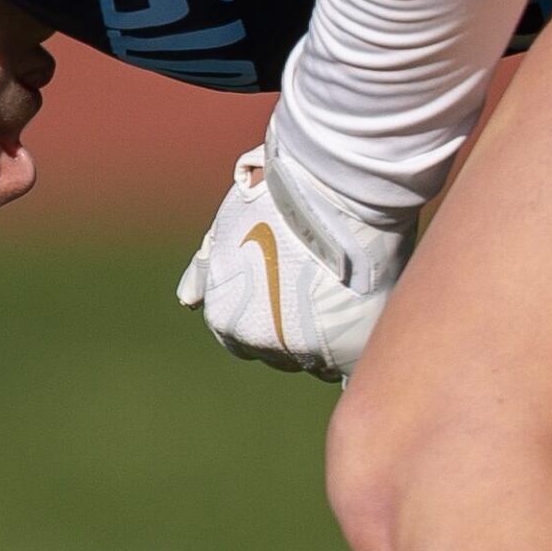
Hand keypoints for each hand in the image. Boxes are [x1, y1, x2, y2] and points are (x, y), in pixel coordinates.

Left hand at [174, 144, 412, 379]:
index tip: (291, 291)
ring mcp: (304, 350)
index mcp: (225, 319)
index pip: (245, 338)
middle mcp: (259, 343)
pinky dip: (356, 345)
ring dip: (330, 336)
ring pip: (319, 359)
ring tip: (346, 292)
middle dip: (299, 329)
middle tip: (323, 288)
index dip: (269, 316)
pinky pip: (350, 363)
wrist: (330, 187)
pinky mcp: (348, 351)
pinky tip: (365, 314)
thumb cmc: (275, 199)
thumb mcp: (227, 231)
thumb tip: (187, 300)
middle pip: (283, 352)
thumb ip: (206, 270)